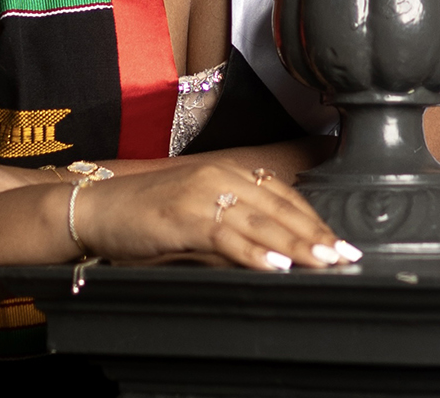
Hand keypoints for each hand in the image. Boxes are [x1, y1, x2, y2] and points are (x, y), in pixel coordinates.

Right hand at [74, 161, 359, 271]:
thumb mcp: (197, 221)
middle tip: (344, 255)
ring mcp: (202, 194)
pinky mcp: (183, 216)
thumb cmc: (144, 218)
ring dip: (296, 244)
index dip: (313, 220)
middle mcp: (220, 177)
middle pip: (280, 208)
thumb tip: (270, 255)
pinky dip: (254, 252)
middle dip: (315, 234)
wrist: (94, 210)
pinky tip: (275, 265)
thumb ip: (233, 232)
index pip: (283, 197)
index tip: (338, 241)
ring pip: (260, 221)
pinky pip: (227, 235)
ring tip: (322, 261)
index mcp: (227, 174)